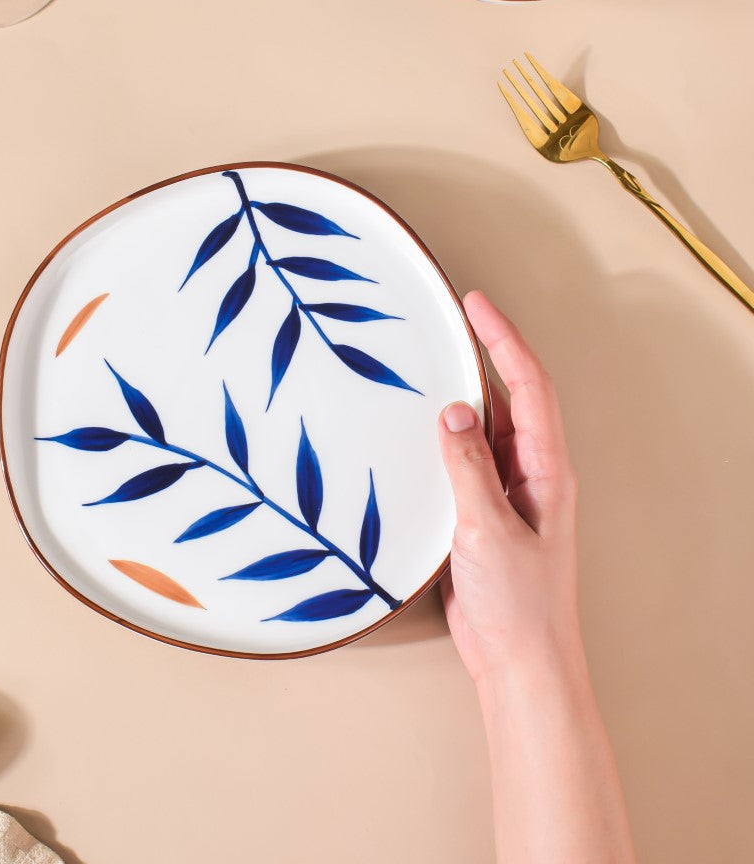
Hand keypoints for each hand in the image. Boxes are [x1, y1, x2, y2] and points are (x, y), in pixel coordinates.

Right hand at [438, 291, 581, 687]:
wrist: (518, 659)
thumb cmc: (519, 604)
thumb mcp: (489, 530)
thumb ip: (469, 470)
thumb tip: (455, 413)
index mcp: (545, 470)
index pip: (529, 388)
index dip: (503, 341)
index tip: (476, 306)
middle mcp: (530, 472)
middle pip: (510, 397)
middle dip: (485, 353)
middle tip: (453, 318)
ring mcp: (506, 491)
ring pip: (486, 426)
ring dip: (464, 391)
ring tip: (434, 359)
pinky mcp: (482, 510)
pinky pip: (465, 457)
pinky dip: (445, 434)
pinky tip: (421, 428)